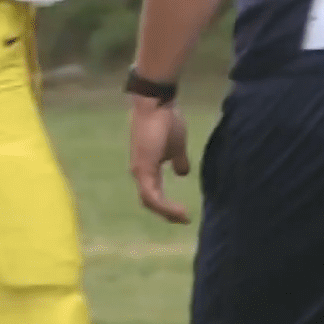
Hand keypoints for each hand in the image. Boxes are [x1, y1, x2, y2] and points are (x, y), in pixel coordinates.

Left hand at [128, 94, 191, 223]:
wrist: (157, 103)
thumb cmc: (166, 120)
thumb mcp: (177, 146)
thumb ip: (179, 161)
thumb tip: (183, 174)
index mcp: (147, 168)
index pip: (154, 194)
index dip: (167, 206)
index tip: (184, 214)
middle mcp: (140, 172)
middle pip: (150, 202)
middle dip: (167, 214)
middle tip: (183, 219)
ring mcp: (139, 171)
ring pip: (150, 201)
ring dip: (167, 212)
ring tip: (183, 217)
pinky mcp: (142, 168)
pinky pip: (152, 195)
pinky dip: (164, 206)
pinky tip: (178, 209)